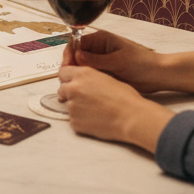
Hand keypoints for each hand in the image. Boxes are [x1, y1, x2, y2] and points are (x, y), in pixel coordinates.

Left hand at [57, 64, 171, 149]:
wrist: (131, 118)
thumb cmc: (125, 98)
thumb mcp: (106, 77)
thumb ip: (88, 77)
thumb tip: (81, 80)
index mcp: (82, 74)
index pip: (63, 72)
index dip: (68, 78)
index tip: (71, 82)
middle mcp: (73, 88)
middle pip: (62, 88)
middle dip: (70, 92)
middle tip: (85, 98)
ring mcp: (72, 106)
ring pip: (68, 104)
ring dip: (77, 106)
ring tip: (95, 110)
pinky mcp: (74, 121)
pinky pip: (73, 119)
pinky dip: (81, 119)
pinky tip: (95, 119)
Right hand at [64, 29, 160, 86]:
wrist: (158, 76)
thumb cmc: (142, 63)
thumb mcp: (118, 60)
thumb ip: (96, 59)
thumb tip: (76, 57)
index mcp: (101, 39)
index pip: (77, 42)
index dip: (69, 54)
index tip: (66, 67)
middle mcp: (98, 48)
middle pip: (76, 54)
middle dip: (70, 65)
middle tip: (67, 78)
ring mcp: (100, 60)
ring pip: (81, 66)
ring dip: (77, 73)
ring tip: (73, 84)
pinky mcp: (103, 72)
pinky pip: (89, 74)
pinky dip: (85, 80)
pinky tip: (82, 87)